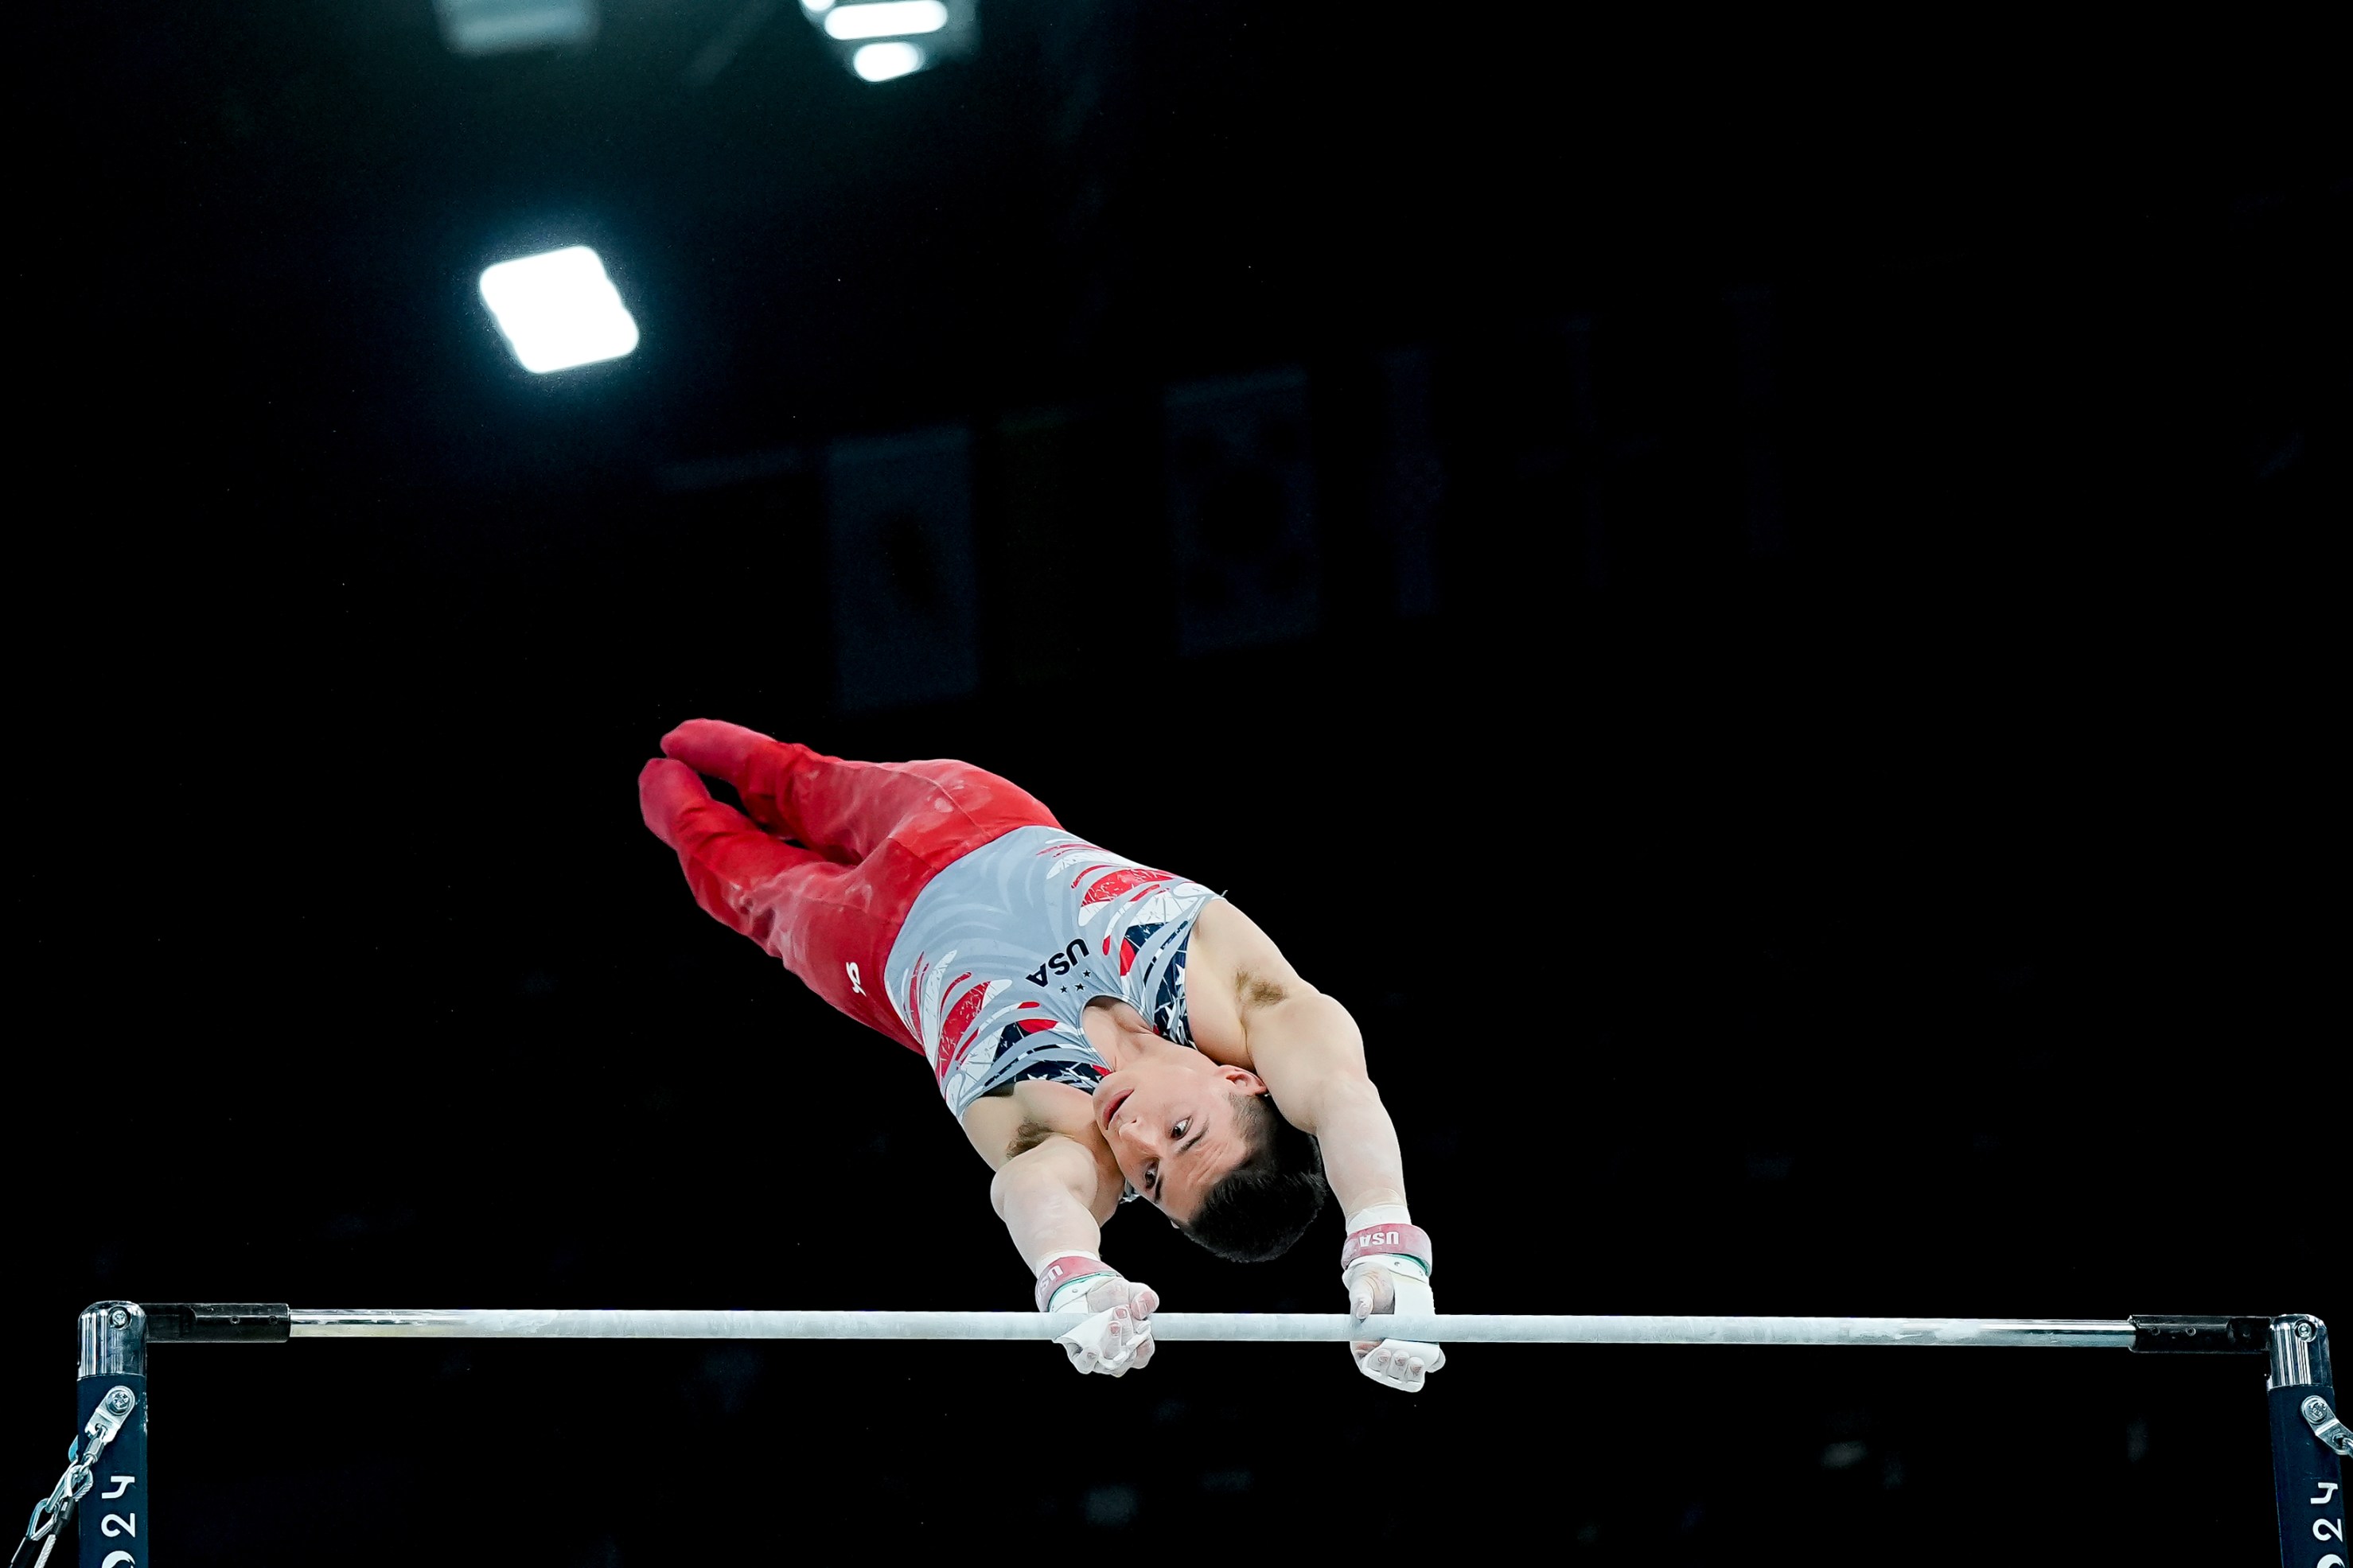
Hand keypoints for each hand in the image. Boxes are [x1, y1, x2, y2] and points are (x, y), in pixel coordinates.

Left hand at [1050, 1274, 1159, 1377]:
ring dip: (1111, 1346)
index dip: (1144, 1343)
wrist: (1088, 1292)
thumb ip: (1146, 1298)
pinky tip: (1092, 1349)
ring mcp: (1100, 1359)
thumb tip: (1143, 1309)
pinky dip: (1089, 1360)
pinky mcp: (1081, 1356)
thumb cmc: (1115, 1296)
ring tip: (1112, 1325)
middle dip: (1126, 1335)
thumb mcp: (1134, 1291)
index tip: (1141, 1326)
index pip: (1144, 1352)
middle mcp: (1119, 1356)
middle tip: (1121, 1311)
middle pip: (1126, 1358)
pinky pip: (1084, 1365)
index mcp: (1136, 1343)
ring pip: (1108, 1365)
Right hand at [1346, 1260, 1444, 1391]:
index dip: (1376, 1365)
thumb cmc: (1370, 1284)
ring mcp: (1403, 1349)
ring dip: (1413, 1373)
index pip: (1368, 1365)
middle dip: (1396, 1370)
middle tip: (1403, 1355)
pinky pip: (1430, 1361)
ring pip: (1408, 1374)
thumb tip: (1361, 1310)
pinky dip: (1434, 1362)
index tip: (1384, 1353)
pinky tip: (1436, 1357)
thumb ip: (1359, 1299)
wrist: (1392, 1275)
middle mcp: (1383, 1351)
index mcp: (1364, 1344)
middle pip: (1389, 1373)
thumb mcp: (1362, 1287)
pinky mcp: (1421, 1344)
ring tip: (1417, 1361)